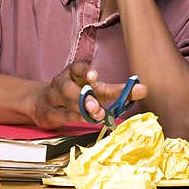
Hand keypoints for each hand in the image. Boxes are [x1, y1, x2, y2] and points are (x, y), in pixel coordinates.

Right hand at [31, 62, 147, 128]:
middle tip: (98, 108)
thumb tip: (143, 90)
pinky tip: (84, 120)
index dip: (85, 71)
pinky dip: (74, 119)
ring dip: (82, 111)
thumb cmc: (78, 94)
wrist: (45, 104)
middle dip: (86, 98)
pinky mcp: (49, 112)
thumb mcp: (96, 89)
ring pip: (66, 104)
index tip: (95, 75)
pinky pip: (61, 116)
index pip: (78, 68)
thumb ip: (117, 91)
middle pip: (71, 89)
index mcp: (74, 72)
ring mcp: (53, 97)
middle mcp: (62, 82)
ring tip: (97, 116)